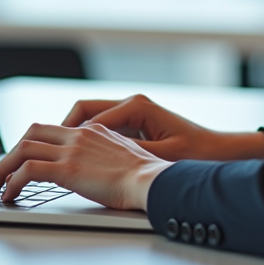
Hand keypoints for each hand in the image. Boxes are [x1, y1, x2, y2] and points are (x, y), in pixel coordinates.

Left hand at [0, 122, 171, 210]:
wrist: (153, 180)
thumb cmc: (145, 176)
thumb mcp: (123, 157)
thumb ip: (103, 156)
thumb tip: (92, 171)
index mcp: (92, 130)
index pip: (52, 129)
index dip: (32, 144)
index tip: (21, 161)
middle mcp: (79, 135)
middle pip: (32, 133)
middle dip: (11, 153)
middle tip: (0, 173)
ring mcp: (71, 150)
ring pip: (23, 150)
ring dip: (3, 169)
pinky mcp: (67, 169)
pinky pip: (28, 171)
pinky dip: (12, 182)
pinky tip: (9, 195)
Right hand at [62, 94, 263, 161]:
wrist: (219, 152)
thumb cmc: (196, 153)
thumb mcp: (160, 155)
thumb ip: (127, 152)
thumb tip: (97, 154)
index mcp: (135, 106)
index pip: (87, 114)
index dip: (66, 134)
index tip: (50, 151)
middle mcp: (131, 104)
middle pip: (82, 111)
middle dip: (62, 131)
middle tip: (44, 152)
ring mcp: (131, 113)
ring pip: (89, 119)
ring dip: (73, 137)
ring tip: (57, 157)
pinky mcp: (134, 125)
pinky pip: (102, 129)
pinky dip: (87, 141)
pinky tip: (80, 160)